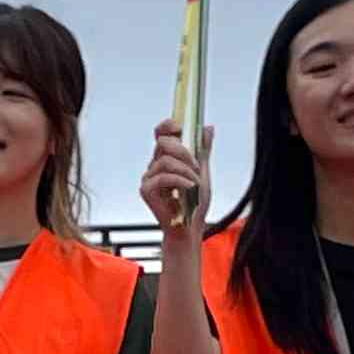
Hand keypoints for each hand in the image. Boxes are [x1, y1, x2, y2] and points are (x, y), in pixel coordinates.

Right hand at [139, 119, 212, 246]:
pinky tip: (189, 187)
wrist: (191, 227)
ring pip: (164, 160)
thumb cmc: (194, 203)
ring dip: (184, 170)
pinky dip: (179, 181)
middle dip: (183, 150)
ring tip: (194, 183)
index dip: (167, 125)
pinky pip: (162, 178)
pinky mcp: (146, 190)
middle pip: (163, 142)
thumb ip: (203, 149)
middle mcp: (155, 166)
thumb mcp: (202, 171)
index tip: (180, 127)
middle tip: (195, 165)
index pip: (161, 133)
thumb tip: (207, 128)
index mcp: (166, 158)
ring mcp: (149, 178)